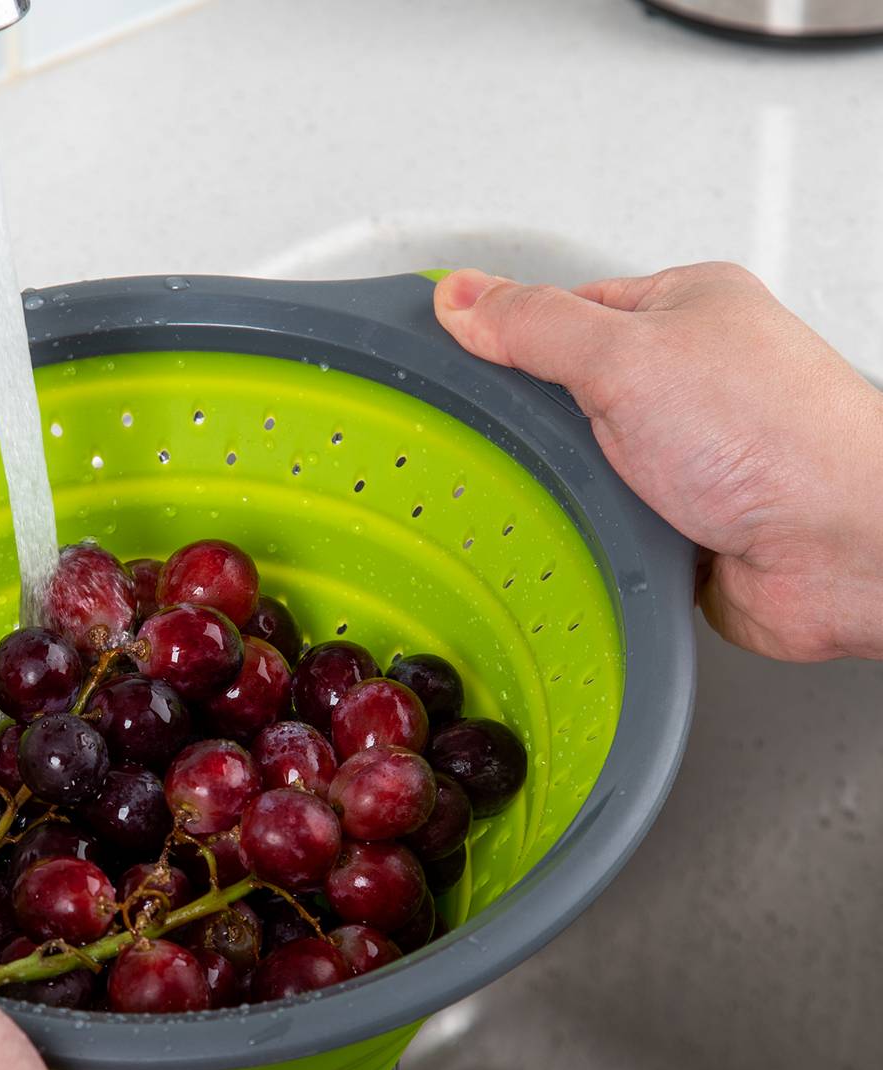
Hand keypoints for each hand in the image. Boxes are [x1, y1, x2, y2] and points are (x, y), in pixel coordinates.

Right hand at [433, 262, 882, 661]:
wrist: (839, 549)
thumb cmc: (778, 439)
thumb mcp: (628, 355)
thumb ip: (536, 326)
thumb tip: (463, 296)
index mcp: (680, 311)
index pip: (561, 311)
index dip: (507, 338)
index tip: (452, 360)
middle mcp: (685, 380)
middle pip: (563, 397)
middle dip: (537, 428)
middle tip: (521, 441)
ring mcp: (680, 455)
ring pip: (578, 468)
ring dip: (565, 490)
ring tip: (569, 495)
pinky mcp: (675, 522)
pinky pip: (599, 525)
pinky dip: (586, 537)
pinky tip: (586, 537)